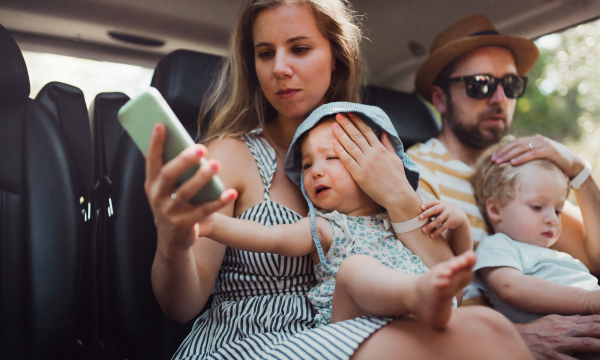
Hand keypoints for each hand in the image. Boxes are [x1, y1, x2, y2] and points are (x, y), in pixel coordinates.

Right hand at [145, 124, 236, 251]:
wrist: (171, 241)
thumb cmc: (172, 205)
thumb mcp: (166, 189)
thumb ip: (174, 169)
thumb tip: (191, 145)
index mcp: (151, 184)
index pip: (151, 160)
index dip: (155, 143)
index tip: (162, 124)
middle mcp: (157, 197)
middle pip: (169, 174)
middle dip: (184, 160)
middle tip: (201, 148)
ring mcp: (169, 212)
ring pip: (187, 192)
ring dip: (202, 177)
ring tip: (216, 164)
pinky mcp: (184, 225)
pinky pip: (204, 211)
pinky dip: (218, 201)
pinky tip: (231, 192)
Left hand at [331, 113, 420, 218]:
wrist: (397, 195)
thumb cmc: (397, 178)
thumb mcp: (395, 158)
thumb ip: (388, 145)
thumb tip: (383, 132)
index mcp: (381, 149)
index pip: (367, 131)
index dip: (357, 121)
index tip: (350, 113)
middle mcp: (372, 154)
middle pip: (356, 135)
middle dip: (346, 124)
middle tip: (338, 115)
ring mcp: (365, 164)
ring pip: (350, 145)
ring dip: (341, 134)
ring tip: (333, 125)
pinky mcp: (359, 174)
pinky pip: (347, 160)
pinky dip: (340, 151)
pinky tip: (334, 143)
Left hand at [419, 200, 467, 237]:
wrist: (458, 216)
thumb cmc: (443, 211)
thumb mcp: (439, 208)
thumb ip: (430, 209)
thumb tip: (415, 213)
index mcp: (439, 203)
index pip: (433, 202)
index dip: (427, 204)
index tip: (421, 207)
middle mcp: (444, 207)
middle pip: (435, 209)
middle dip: (427, 213)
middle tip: (419, 218)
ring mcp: (448, 214)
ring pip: (438, 220)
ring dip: (431, 225)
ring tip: (424, 230)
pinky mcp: (451, 221)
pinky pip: (443, 227)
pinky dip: (437, 231)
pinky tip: (432, 235)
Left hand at [492, 135, 584, 177]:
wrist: (573, 164)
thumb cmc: (553, 162)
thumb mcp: (538, 157)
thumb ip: (527, 156)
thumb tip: (511, 162)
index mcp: (532, 140)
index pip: (514, 143)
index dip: (502, 149)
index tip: (492, 157)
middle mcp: (537, 139)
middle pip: (515, 144)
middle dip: (503, 152)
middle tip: (492, 160)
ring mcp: (544, 144)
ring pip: (522, 148)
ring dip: (509, 155)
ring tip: (499, 162)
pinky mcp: (550, 150)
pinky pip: (533, 154)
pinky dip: (522, 158)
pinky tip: (513, 163)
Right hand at [517, 314, 599, 359]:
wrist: (518, 339)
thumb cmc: (536, 330)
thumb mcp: (551, 320)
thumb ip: (568, 319)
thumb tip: (583, 317)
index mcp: (565, 322)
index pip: (590, 320)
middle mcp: (565, 332)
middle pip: (591, 330)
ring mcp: (561, 345)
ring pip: (586, 344)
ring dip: (599, 344)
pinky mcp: (556, 358)